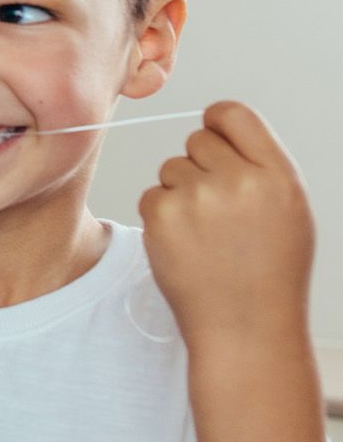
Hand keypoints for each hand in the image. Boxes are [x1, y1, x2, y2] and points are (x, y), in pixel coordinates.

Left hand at [139, 101, 314, 346]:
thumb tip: (216, 124)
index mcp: (277, 175)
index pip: (233, 114)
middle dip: (201, 166)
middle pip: (197, 140)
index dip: (217, 123)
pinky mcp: (162, 215)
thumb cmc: (270, 270)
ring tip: (208, 234)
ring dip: (181, 192)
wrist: (246, 327)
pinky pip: (152, 195)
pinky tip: (187, 245)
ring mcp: (198, 197)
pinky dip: (163, 216)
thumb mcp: (289, 210)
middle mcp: (239, 180)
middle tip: (218, 209)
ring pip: (171, 168)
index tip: (214, 137)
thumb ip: (258, 164)